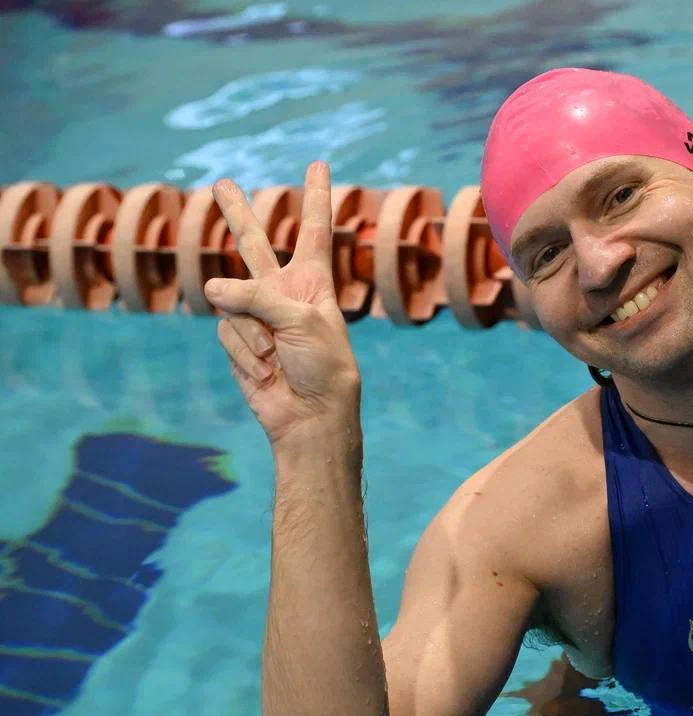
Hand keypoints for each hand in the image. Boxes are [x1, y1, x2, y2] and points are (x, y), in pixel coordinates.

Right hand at [204, 161, 360, 447]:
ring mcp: (257, 316)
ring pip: (231, 302)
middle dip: (237, 213)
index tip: (319, 164)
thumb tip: (210, 286)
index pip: (315, 229)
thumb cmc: (323, 366)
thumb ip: (256, 296)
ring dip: (251, 334)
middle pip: (253, 243)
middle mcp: (283, 292)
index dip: (317, 196)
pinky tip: (264, 371)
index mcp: (313, 282)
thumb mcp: (301, 321)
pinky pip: (226, 332)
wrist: (309, 415)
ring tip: (276, 357)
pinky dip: (243, 353)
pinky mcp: (237, 341)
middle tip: (223, 183)